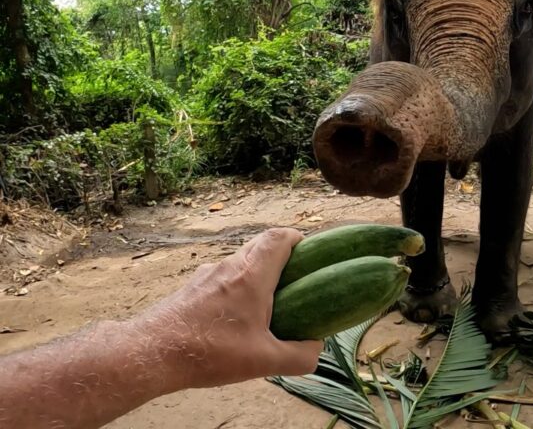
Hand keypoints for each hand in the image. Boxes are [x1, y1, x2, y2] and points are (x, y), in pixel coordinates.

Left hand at [134, 228, 322, 388]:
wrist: (149, 354)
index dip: (298, 239)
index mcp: (251, 275)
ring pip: (240, 263)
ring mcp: (206, 276)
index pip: (279, 237)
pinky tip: (234, 320)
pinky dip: (236, 289)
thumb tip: (316, 348)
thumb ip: (300, 356)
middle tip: (295, 282)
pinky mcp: (190, 289)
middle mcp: (228, 267)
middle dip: (282, 258)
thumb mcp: (264, 362)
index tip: (310, 254)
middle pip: (260, 246)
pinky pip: (222, 279)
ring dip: (257, 275)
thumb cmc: (209, 353)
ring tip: (266, 305)